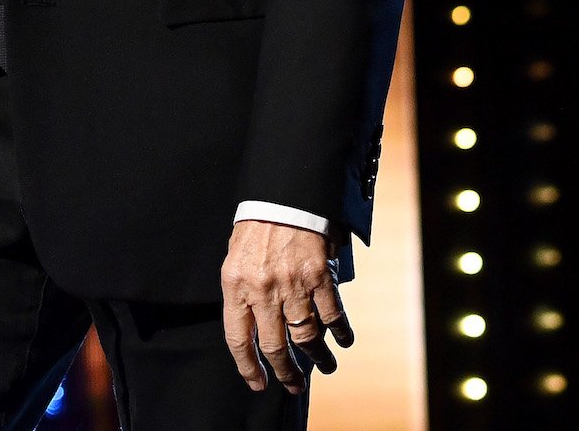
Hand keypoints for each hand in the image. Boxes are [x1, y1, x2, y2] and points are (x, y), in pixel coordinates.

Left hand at [220, 220, 351, 393]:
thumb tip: (253, 326)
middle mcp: (263, 289)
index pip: (238, 339)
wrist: (283, 193)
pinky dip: (340, 331)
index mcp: (235, 285)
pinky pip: (331, 314)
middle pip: (274, 345)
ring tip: (326, 367)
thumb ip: (242, 292)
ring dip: (317, 358)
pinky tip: (344, 341)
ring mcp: (292, 284)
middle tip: (293, 385)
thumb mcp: (235, 258)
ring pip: (306, 336)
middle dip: (285, 371)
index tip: (258, 383)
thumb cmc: (256, 225)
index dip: (248, 367)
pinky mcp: (319, 276)